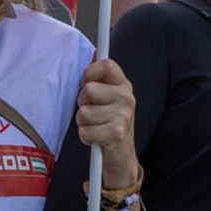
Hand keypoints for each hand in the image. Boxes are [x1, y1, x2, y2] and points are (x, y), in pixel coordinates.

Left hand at [76, 58, 137, 187]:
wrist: (122, 157)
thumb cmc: (109, 124)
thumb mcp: (108, 98)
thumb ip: (100, 77)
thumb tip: (95, 53)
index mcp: (124, 85)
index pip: (105, 64)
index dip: (89, 73)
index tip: (87, 83)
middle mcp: (127, 98)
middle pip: (88, 89)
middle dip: (83, 103)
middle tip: (93, 113)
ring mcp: (124, 115)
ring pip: (83, 112)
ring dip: (84, 123)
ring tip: (96, 126)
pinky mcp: (117, 133)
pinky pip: (85, 130)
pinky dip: (86, 137)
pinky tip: (97, 138)